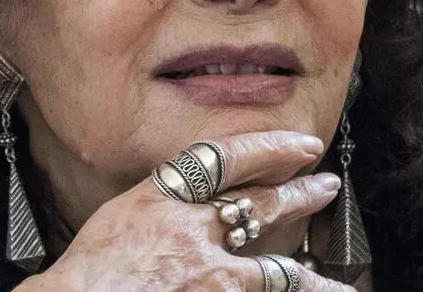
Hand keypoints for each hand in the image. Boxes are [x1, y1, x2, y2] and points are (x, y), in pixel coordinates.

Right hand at [14, 130, 354, 290]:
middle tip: (325, 184)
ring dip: (312, 276)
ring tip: (339, 283)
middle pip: (259, 205)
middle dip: (298, 194)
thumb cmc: (83, 277)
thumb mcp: (116, 220)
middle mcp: (191, 232)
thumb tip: (191, 208)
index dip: (269, 147)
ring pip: (278, 271)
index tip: (299, 144)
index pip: (226, 158)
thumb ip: (158, 209)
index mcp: (160, 199)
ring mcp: (210, 276)